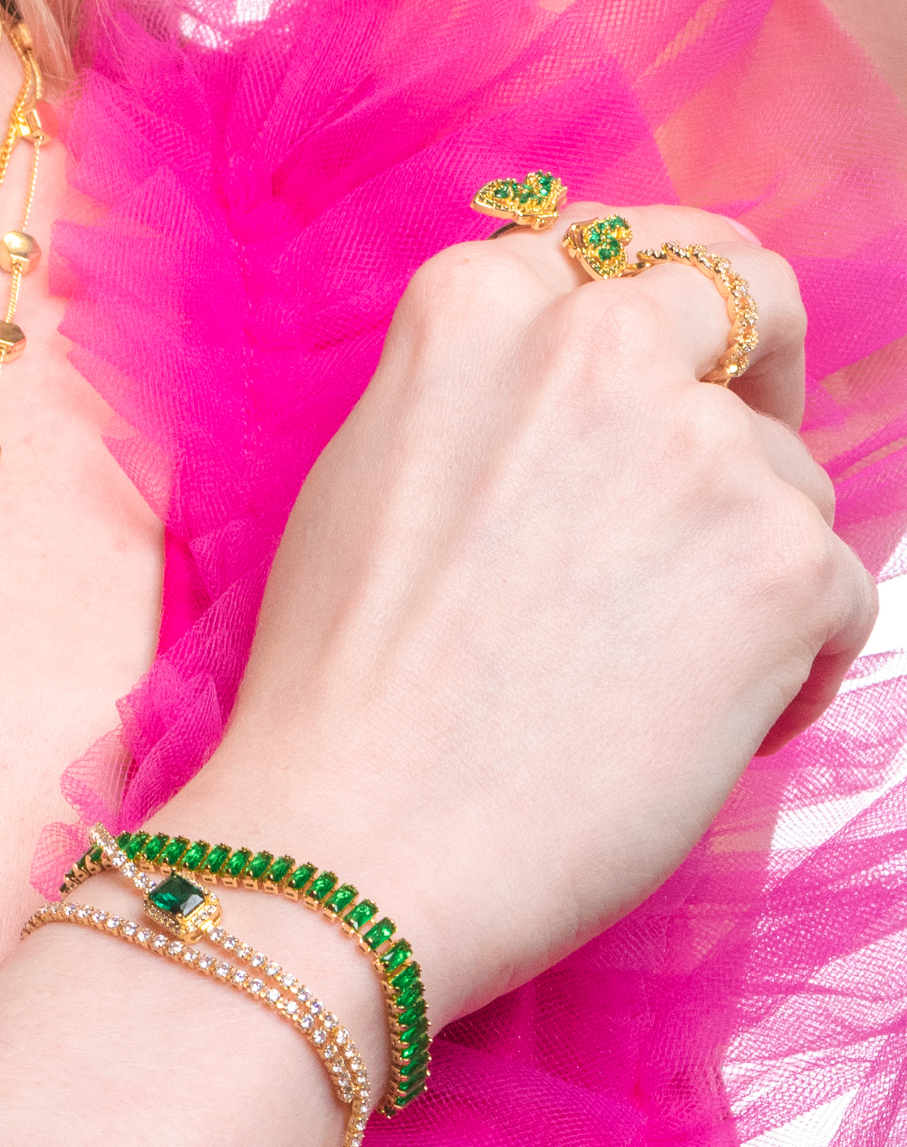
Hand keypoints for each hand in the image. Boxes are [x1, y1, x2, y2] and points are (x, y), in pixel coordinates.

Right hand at [168, 203, 876, 1027]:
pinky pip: (844, 599)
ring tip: (661, 695)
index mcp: (478, 309)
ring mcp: (699, 449)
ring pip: (794, 484)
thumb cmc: (339, 712)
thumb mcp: (369, 485)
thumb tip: (583, 425)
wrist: (353, 854)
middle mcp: (597, 344)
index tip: (685, 377)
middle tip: (735, 497)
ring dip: (752, 578)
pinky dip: (798, 675)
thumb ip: (482, 408)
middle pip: (751, 306)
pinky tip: (710, 741)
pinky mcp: (778, 565)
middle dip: (762, 384)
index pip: (629, 255)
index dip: (670, 319)